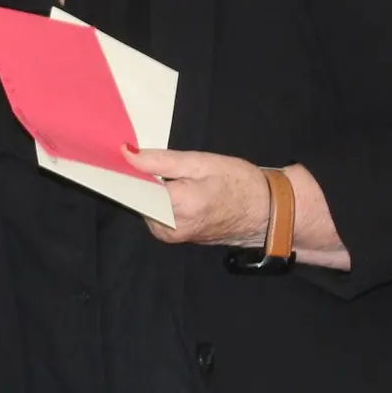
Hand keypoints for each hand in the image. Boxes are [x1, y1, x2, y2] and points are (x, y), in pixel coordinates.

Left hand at [122, 146, 268, 246]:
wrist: (267, 213)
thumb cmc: (240, 183)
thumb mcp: (201, 162)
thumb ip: (160, 160)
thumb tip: (125, 154)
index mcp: (178, 205)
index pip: (134, 188)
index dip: (128, 171)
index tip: (124, 158)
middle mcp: (171, 227)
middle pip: (139, 197)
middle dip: (144, 180)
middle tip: (162, 166)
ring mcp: (173, 236)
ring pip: (147, 206)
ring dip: (153, 191)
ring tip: (175, 178)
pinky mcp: (176, 238)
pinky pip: (157, 215)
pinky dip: (161, 201)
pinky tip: (178, 191)